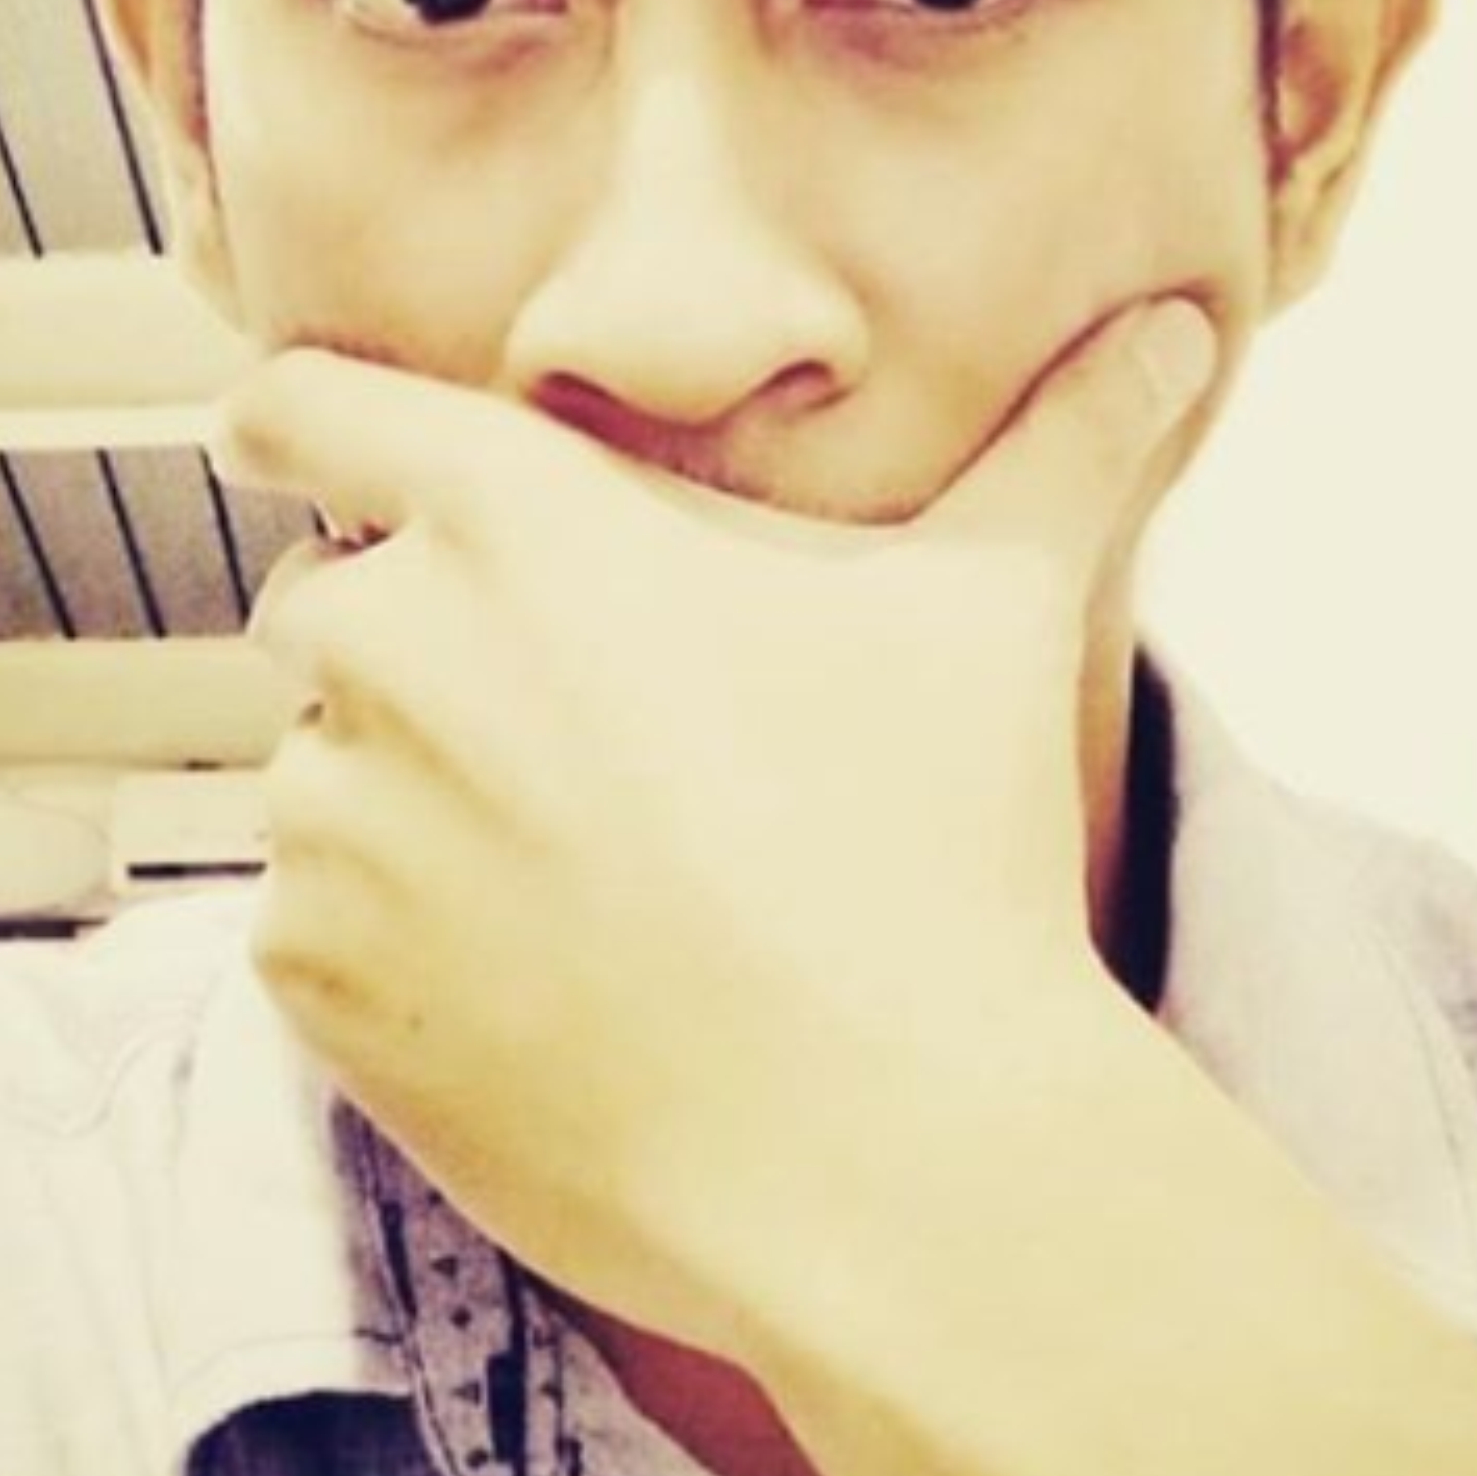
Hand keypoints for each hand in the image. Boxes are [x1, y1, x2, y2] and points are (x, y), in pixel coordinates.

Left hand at [217, 295, 1216, 1354]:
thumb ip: (1062, 443)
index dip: (297, 416)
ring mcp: (341, 816)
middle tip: (562, 729)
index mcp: (520, 516)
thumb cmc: (934, 843)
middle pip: (323, 598)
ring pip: (319, 770)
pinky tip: (535, 980)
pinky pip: (306, 922)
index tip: (298, 437)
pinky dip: (384, 940)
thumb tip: (1179, 331)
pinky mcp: (310, 978)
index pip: (308, 406)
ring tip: (576, 875)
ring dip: (401, 799)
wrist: (884, 1144)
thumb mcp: (992, 607)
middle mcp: (395, 640)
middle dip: (407, 639)